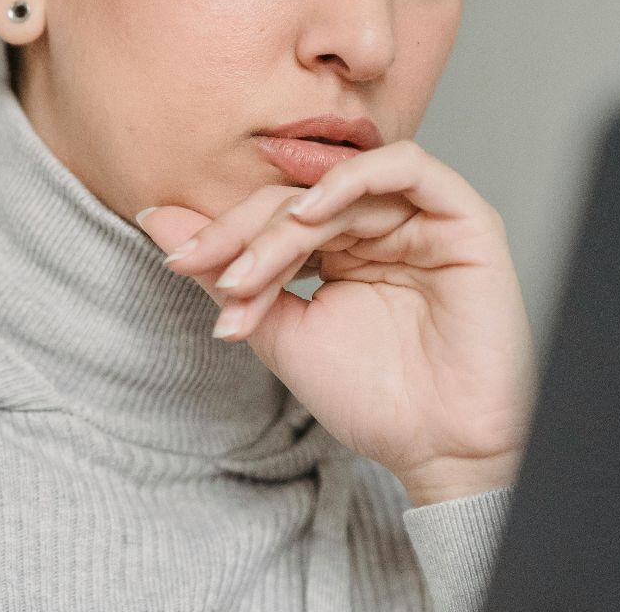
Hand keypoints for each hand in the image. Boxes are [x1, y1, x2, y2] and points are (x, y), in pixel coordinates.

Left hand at [136, 140, 535, 505]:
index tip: (177, 264)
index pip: (271, 216)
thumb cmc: (373, 399)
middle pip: (297, 198)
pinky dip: (353, 179)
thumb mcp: (282, 333)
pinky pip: (410, 168)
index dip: (222, 235)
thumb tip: (155, 218)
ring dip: (284, 224)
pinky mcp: (464, 220)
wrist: (439, 451)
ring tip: (252, 266)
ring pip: (337, 188)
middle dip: (242, 234)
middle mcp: (380, 227)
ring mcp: (422, 221)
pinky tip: (312, 213)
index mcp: (341, 248)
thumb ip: (227, 276)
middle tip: (204, 269)